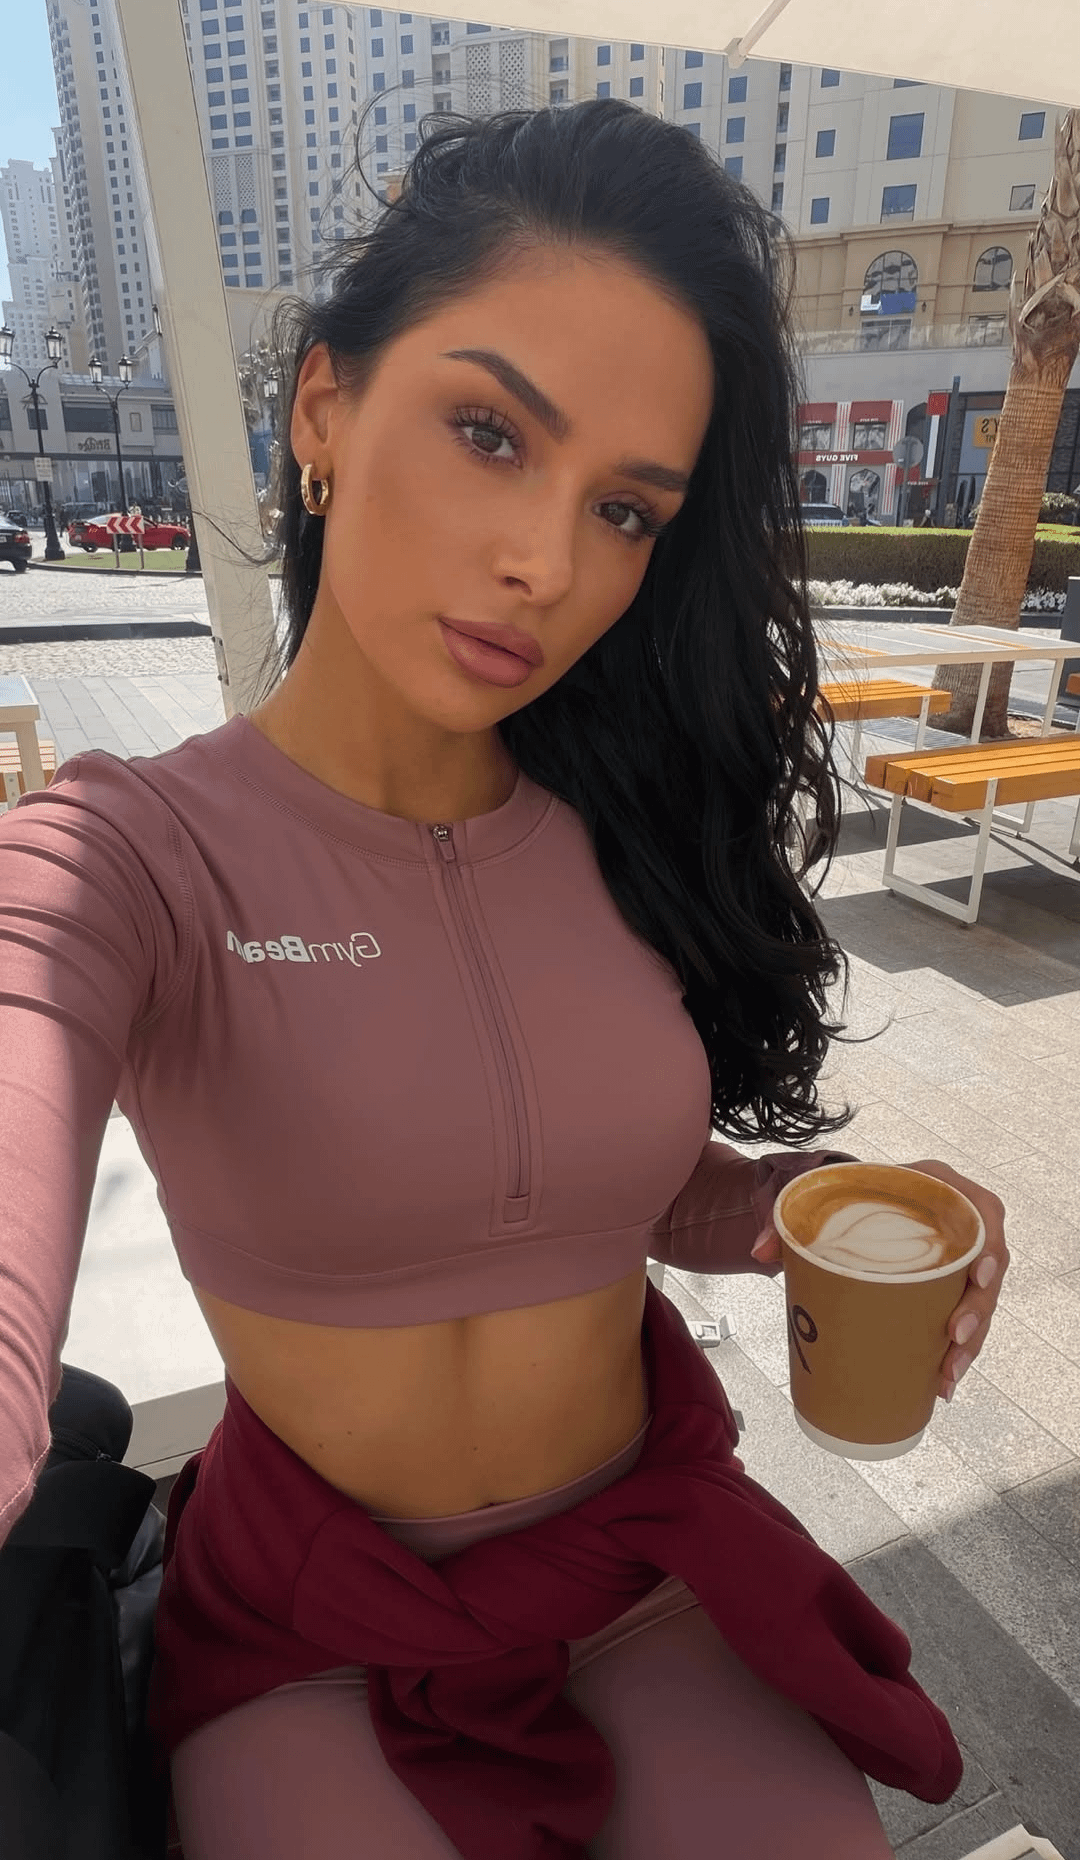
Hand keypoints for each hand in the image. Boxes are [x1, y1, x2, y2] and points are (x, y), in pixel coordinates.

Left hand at [749, 1158, 1009, 1403]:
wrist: (848, 1205)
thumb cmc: (844, 1193)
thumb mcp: (817, 1198)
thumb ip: (786, 1218)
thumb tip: (759, 1252)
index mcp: (938, 1188)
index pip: (982, 1211)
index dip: (990, 1244)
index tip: (980, 1275)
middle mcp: (958, 1222)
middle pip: (988, 1267)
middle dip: (978, 1309)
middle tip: (954, 1338)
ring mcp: (957, 1258)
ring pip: (980, 1302)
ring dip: (971, 1343)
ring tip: (947, 1376)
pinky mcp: (949, 1288)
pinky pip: (965, 1320)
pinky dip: (955, 1353)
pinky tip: (942, 1383)